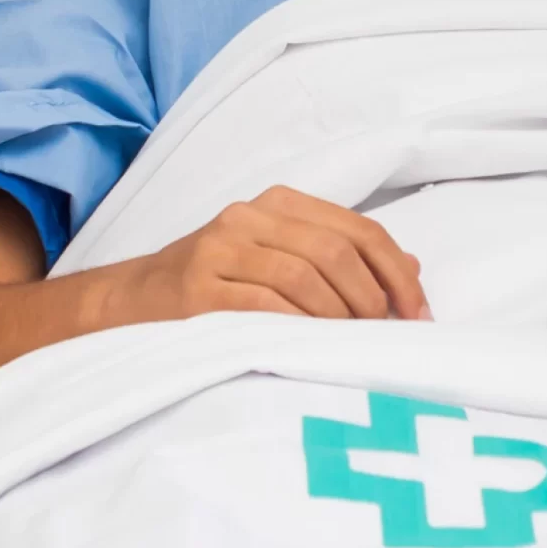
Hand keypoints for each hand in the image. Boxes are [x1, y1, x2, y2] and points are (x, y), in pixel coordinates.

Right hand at [99, 187, 429, 326]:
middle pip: (336, 251)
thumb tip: (411, 269)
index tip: (417, 311)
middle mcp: (250, 216)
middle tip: (386, 333)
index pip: (359, 229)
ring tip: (353, 342)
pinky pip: (263, 304)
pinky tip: (313, 344)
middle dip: (374, 297)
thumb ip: (339, 257)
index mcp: (280, 203)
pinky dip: (298, 324)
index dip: (396, 271)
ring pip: (303, 275)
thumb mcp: (279, 258)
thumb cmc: (216, 284)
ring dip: (339, 314)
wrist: (128, 302)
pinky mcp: (196, 288)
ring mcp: (220, 248)